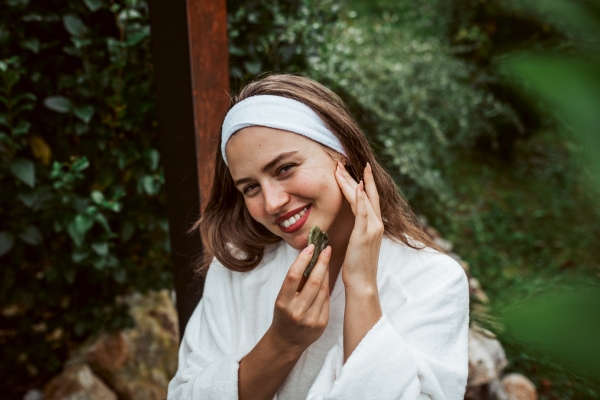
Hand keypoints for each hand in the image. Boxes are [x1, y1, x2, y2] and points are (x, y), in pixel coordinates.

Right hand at [269, 244, 331, 353]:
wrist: (287, 342)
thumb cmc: (284, 315)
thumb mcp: (282, 299)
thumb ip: (295, 282)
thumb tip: (308, 257)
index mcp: (283, 303)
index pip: (293, 276)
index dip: (302, 260)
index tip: (310, 247)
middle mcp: (297, 311)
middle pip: (313, 281)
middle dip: (321, 262)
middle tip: (326, 249)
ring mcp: (310, 319)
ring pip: (323, 289)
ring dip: (326, 272)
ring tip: (327, 259)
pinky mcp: (321, 323)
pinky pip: (327, 300)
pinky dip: (327, 286)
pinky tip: (327, 277)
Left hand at [334, 162, 383, 290]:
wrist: (363, 283)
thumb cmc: (358, 266)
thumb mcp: (359, 243)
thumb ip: (359, 230)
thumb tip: (353, 222)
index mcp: (375, 224)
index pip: (370, 197)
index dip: (364, 181)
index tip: (356, 168)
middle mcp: (377, 223)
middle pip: (367, 193)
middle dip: (356, 176)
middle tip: (343, 161)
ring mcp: (372, 228)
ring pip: (362, 198)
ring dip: (351, 182)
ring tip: (341, 168)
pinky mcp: (364, 234)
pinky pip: (363, 212)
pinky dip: (360, 198)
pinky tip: (357, 186)